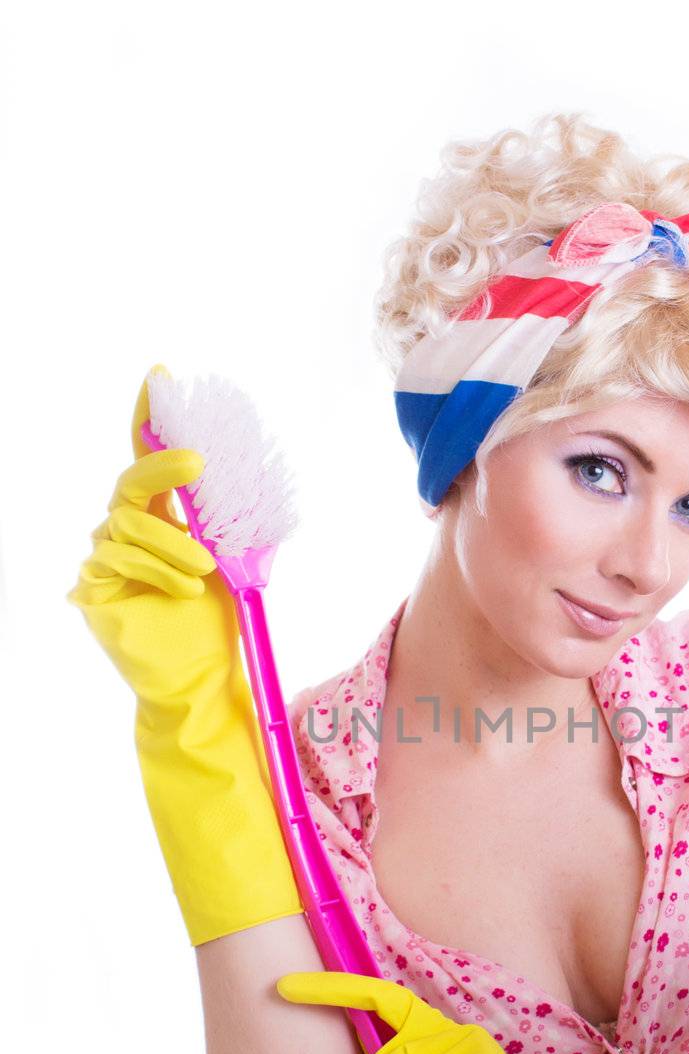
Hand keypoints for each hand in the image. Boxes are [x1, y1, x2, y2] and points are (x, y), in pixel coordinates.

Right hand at [66, 363, 235, 700]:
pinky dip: (156, 570)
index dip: (149, 416)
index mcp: (162, 516)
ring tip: (204, 570)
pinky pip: (115, 560)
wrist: (203, 678)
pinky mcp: (92, 588)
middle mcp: (128, 529)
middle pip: (131, 481)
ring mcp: (106, 558)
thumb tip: (229, 471)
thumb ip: (223, 519)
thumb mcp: (232, 562)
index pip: (147, 456)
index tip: (161, 376)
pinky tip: (185, 591)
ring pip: (127, 524)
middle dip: (162, 466)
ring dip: (173, 543)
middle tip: (197, 462)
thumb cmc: (216, 621)